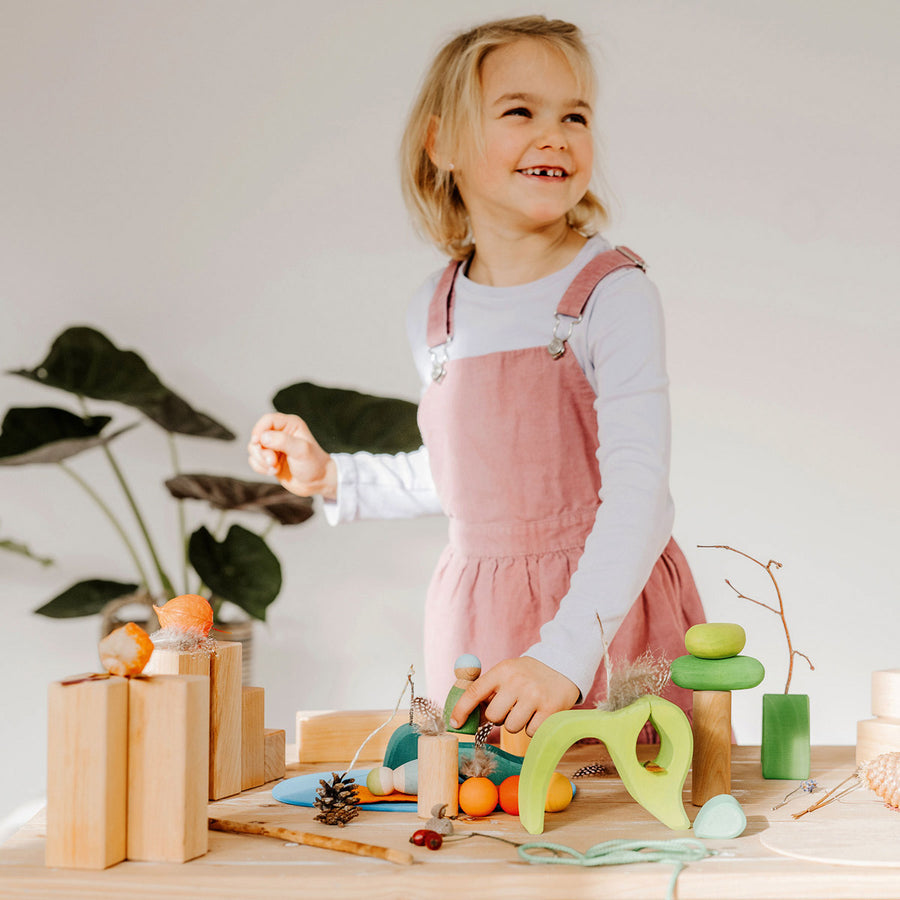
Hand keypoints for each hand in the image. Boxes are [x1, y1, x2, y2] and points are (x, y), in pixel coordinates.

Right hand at [248, 413, 336, 499]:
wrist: (317, 483)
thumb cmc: (313, 464)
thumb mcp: (301, 450)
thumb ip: (283, 441)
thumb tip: (263, 437)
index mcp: (290, 424)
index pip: (268, 420)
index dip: (259, 429)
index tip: (257, 442)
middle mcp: (280, 433)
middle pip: (257, 436)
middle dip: (262, 451)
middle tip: (272, 462)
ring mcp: (273, 446)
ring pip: (253, 449)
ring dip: (261, 461)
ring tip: (275, 468)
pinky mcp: (269, 459)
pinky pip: (254, 460)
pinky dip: (260, 467)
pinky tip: (273, 472)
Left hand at [449, 657, 579, 736]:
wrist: (563, 666)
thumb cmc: (527, 675)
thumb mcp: (507, 673)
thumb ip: (488, 690)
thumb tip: (467, 717)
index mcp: (502, 671)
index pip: (475, 692)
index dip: (461, 710)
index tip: (455, 723)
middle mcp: (517, 682)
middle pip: (494, 716)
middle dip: (499, 717)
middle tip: (510, 707)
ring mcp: (535, 696)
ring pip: (512, 727)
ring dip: (516, 723)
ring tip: (526, 709)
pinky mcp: (550, 710)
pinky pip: (531, 732)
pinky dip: (533, 728)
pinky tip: (539, 713)